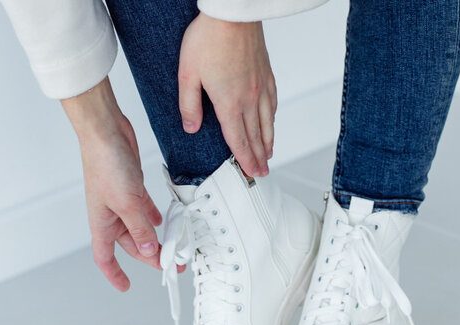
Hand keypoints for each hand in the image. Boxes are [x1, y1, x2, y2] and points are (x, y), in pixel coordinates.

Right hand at [61, 78, 168, 291]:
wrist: (105, 130)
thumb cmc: (105, 163)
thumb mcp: (127, 203)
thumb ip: (140, 229)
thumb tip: (148, 251)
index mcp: (102, 223)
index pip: (105, 258)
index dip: (114, 274)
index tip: (126, 287)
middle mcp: (110, 215)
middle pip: (131, 245)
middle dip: (150, 257)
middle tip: (172, 265)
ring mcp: (121, 202)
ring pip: (140, 228)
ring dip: (156, 238)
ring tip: (175, 247)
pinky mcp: (131, 188)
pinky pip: (144, 210)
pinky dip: (155, 218)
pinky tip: (166, 222)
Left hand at [178, 13, 276, 177]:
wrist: (233, 11)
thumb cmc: (209, 37)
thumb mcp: (187, 74)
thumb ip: (189, 105)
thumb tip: (191, 128)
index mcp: (229, 103)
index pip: (238, 141)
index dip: (245, 160)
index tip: (250, 173)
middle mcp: (249, 99)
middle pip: (255, 137)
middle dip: (258, 158)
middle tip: (261, 173)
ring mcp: (260, 87)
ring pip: (266, 123)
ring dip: (267, 142)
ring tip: (268, 155)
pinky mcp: (266, 74)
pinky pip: (272, 103)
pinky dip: (272, 119)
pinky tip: (271, 123)